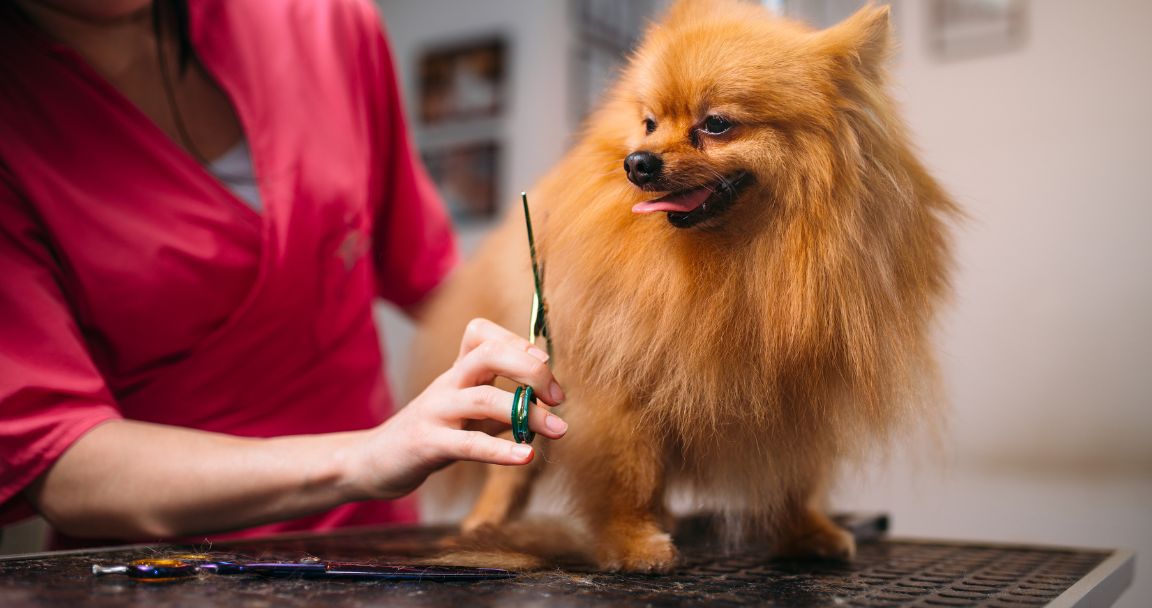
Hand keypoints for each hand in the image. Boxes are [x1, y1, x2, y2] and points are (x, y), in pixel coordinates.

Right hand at [346, 318, 566, 499]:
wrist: (372, 462)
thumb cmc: (430, 435)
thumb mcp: (467, 415)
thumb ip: (501, 407)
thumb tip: (545, 404)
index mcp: (457, 373)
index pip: (482, 333)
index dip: (517, 341)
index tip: (546, 364)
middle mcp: (446, 384)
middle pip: (488, 354)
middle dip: (529, 368)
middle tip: (558, 396)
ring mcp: (435, 412)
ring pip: (482, 398)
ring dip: (526, 413)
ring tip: (558, 429)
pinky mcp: (427, 443)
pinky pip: (467, 444)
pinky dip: (500, 450)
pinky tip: (526, 456)